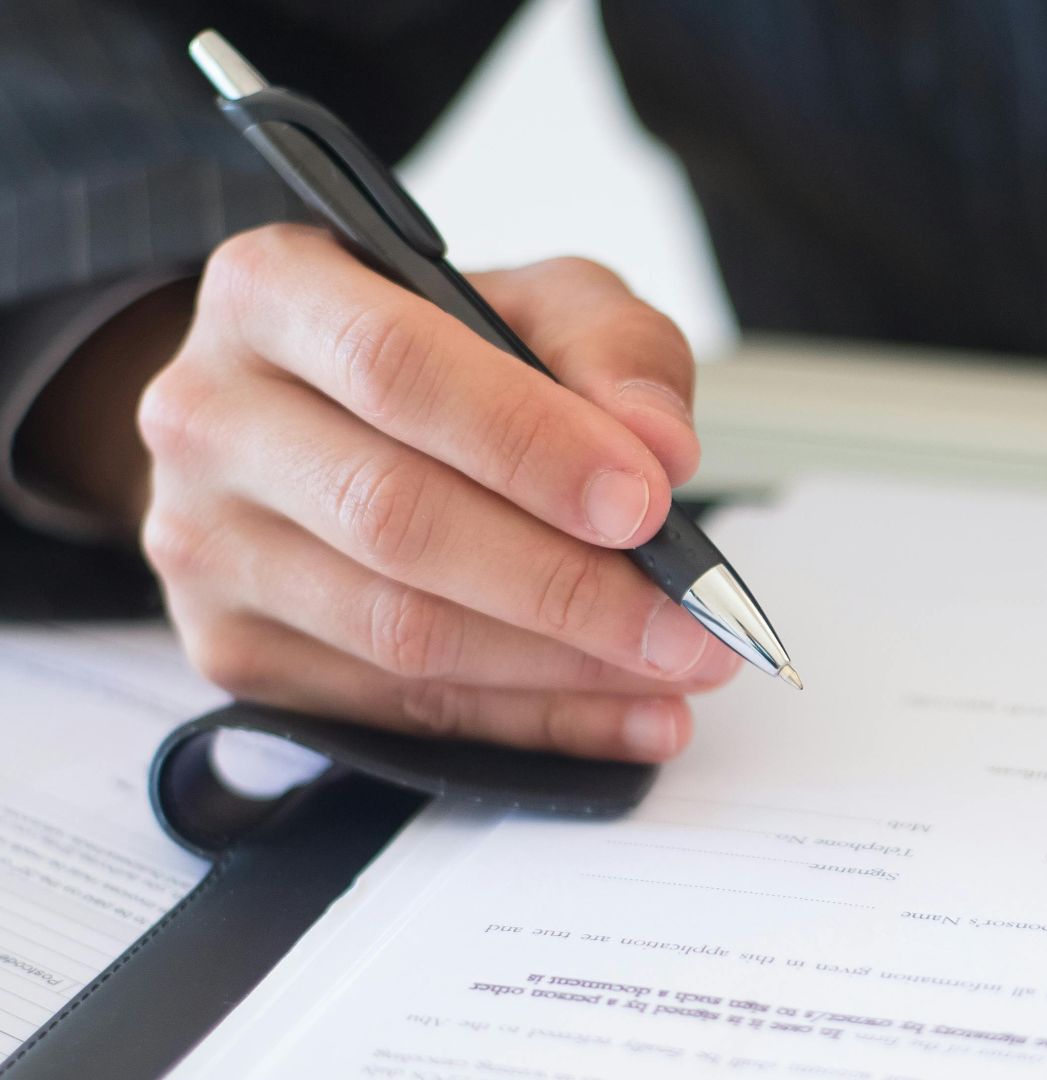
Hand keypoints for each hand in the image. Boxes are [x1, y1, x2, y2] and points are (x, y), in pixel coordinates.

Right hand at [136, 224, 738, 760]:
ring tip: (681, 665)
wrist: (326, 417)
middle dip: (566, 583)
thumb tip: (660, 449)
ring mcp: (205, 546)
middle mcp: (210, 417)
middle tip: (689, 617)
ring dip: (563, 667)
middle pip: (395, 518)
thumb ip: (613, 349)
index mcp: (273, 291)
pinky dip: (537, 722)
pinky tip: (632, 716)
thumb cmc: (448, 354)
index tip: (646, 503)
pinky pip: (401, 708)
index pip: (395, 369)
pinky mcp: (231, 652)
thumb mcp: (544, 305)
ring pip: (397, 632)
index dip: (530, 445)